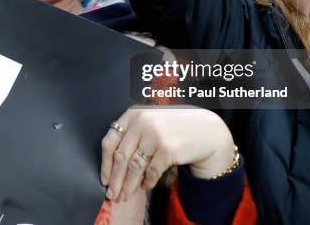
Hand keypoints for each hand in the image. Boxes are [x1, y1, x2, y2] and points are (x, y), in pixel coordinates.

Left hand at [100, 107, 234, 202]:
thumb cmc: (173, 126)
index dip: (105, 163)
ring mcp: (155, 136)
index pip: (110, 141)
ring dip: (128, 185)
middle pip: (120, 157)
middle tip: (112, 194)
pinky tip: (144, 187)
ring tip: (125, 196)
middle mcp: (142, 122)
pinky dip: (146, 183)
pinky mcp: (167, 150)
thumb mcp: (149, 120)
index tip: (104, 179)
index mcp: (133, 114)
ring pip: (134, 167)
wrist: (205, 129)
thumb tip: (111, 163)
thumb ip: (131, 133)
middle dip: (115, 179)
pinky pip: (151, 172)